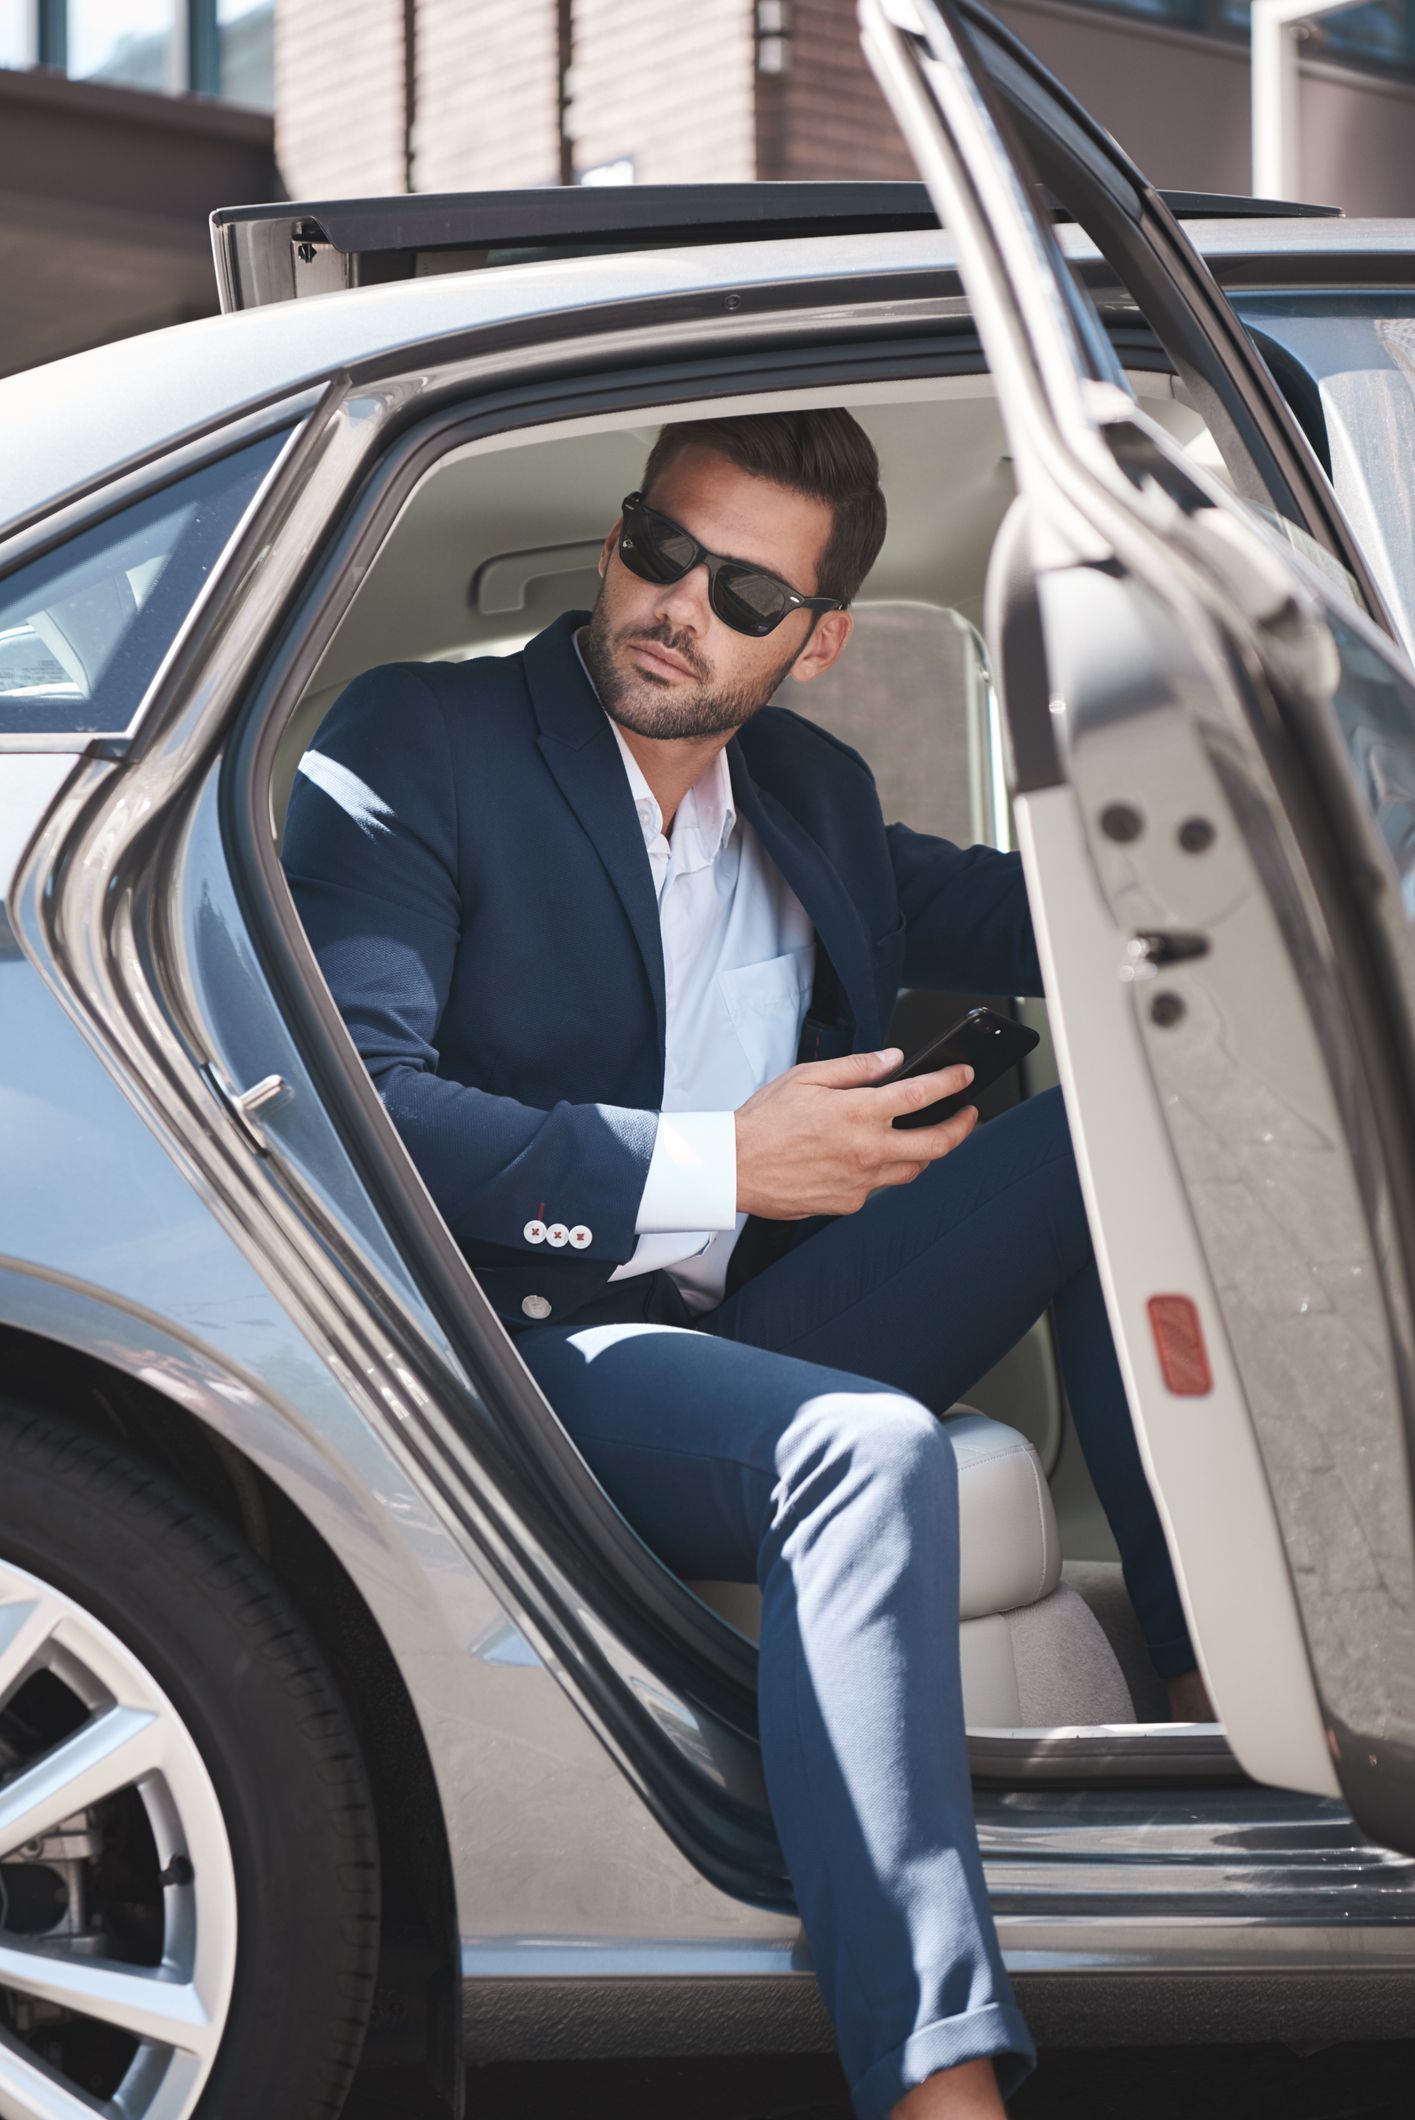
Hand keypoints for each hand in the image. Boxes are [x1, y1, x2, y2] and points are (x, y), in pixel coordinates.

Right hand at [734, 1046, 978, 1220]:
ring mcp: (861, 1181)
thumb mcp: (807, 1077)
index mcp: (858, 1112)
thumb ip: (857, 1067)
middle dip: (962, 1126)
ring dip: (929, 1151)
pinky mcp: (849, 1202)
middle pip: (937, 1143)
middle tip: (969, 1113)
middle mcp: (867, 1149)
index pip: (922, 1094)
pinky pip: (880, 1186)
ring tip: (930, 1135)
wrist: (734, 1167)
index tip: (965, 1075)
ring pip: (914, 1168)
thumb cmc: (765, 1120)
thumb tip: (893, 1059)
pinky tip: (875, 1156)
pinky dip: (885, 1169)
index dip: (951, 1082)